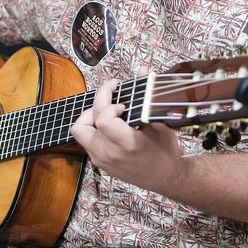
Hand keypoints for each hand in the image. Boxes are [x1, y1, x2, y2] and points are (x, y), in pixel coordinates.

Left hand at [70, 79, 184, 194]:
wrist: (168, 179)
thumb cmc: (166, 151)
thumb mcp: (160, 122)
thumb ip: (148, 93)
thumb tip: (143, 68)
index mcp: (127, 144)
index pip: (103, 119)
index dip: (109, 104)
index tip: (122, 103)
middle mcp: (110, 154)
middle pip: (84, 123)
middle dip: (97, 102)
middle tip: (111, 93)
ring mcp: (102, 160)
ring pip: (79, 131)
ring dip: (91, 116)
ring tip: (108, 110)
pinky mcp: (99, 163)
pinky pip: (85, 140)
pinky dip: (93, 127)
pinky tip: (109, 123)